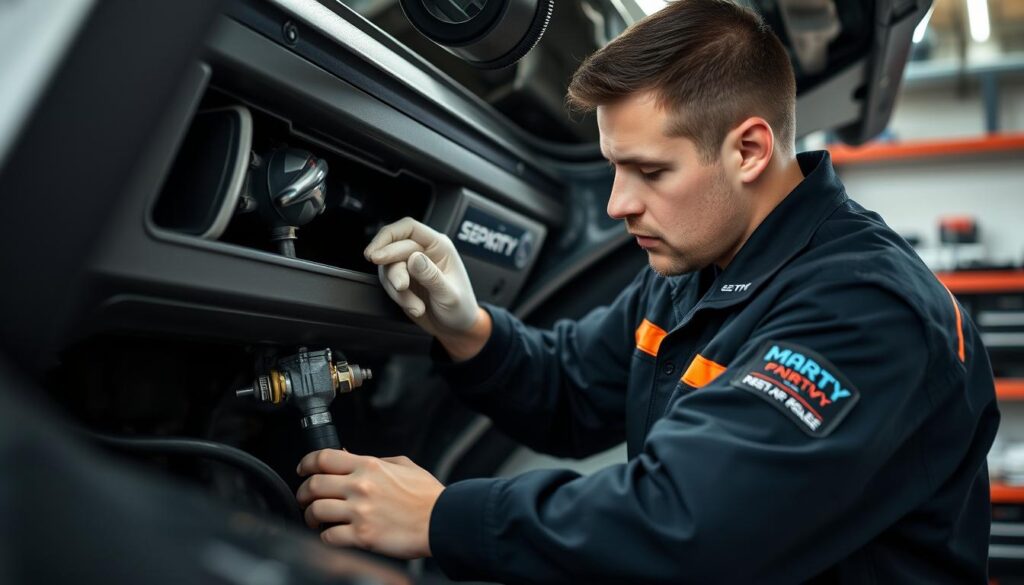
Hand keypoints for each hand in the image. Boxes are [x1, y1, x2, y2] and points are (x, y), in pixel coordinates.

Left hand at [296, 449, 443, 559]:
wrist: (443, 520)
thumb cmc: (428, 496)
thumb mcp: (403, 465)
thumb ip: (375, 460)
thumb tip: (350, 456)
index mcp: (369, 466)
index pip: (324, 458)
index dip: (306, 463)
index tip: (303, 469)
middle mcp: (360, 487)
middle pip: (313, 485)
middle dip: (303, 493)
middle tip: (305, 498)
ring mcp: (360, 512)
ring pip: (316, 511)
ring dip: (310, 516)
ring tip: (315, 519)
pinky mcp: (362, 536)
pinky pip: (329, 536)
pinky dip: (325, 536)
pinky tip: (332, 534)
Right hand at [364, 217, 479, 338]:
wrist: (455, 329)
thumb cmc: (460, 308)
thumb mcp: (450, 295)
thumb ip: (431, 276)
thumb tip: (414, 258)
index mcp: (439, 246)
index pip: (408, 228)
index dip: (388, 237)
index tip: (376, 254)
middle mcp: (423, 252)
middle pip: (394, 249)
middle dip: (394, 271)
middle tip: (400, 287)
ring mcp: (411, 266)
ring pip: (388, 268)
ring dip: (397, 289)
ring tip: (416, 306)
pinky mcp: (402, 280)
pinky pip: (388, 283)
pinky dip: (397, 297)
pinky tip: (414, 307)